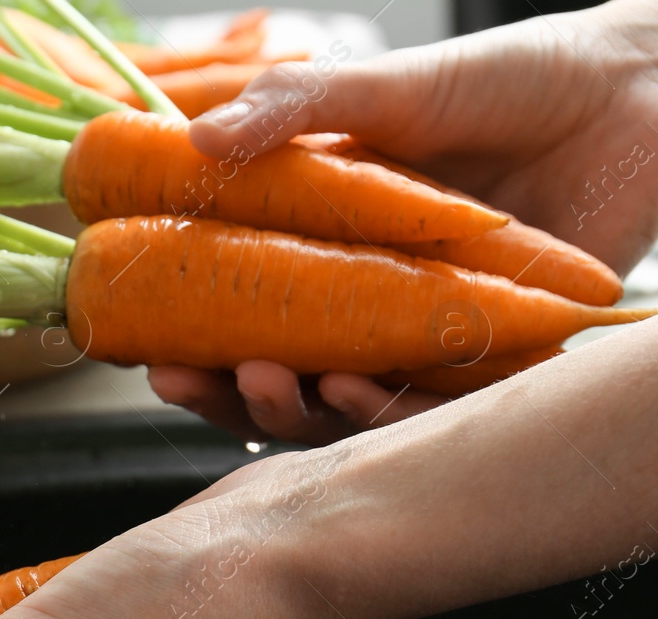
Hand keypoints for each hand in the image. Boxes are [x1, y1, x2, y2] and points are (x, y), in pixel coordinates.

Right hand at [153, 1, 657, 443]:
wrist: (634, 87)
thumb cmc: (509, 78)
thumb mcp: (383, 86)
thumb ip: (292, 110)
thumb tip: (192, 141)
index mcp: (326, 244)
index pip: (239, 309)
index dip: (185, 338)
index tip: (138, 346)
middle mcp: (367, 299)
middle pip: (277, 373)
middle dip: (219, 392)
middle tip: (180, 378)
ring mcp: (424, 332)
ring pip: (339, 405)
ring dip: (288, 409)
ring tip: (263, 381)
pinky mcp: (492, 359)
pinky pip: (426, 411)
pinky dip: (379, 414)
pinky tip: (349, 389)